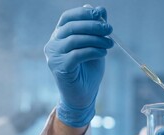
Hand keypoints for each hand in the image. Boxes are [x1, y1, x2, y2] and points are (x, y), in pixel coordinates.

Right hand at [44, 6, 113, 126]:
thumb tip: (101, 9)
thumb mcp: (95, 46)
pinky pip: (77, 54)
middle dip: (93, 26)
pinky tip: (103, 52)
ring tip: (110, 43)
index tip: (100, 14)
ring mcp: (54, 56)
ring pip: (75, 40)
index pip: (67, 18)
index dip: (83, 13)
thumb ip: (97, 30)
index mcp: (59, 36)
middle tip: (110, 29)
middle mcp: (53, 44)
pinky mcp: (60, 68)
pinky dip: (93, 51)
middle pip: (72, 27)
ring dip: (96, 39)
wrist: (83, 96)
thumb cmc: (88, 71)